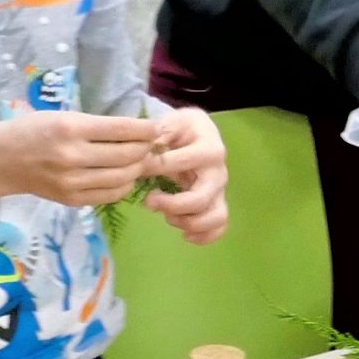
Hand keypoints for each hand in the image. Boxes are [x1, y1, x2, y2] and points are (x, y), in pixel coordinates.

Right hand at [0, 111, 158, 208]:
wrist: (1, 160)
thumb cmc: (33, 130)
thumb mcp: (63, 116)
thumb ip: (97, 126)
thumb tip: (138, 131)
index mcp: (71, 128)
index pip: (121, 129)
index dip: (146, 129)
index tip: (157, 128)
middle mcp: (73, 156)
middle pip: (126, 154)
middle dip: (145, 149)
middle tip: (152, 145)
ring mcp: (72, 181)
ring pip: (122, 177)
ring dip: (137, 168)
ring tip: (141, 160)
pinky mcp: (72, 200)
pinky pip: (110, 195)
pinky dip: (124, 186)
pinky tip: (125, 176)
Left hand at [144, 108, 228, 244]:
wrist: (199, 133)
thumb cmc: (182, 128)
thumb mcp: (172, 122)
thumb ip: (160, 132)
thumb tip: (146, 147)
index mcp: (209, 148)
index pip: (183, 162)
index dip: (156, 167)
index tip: (137, 168)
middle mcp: (219, 172)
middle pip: (201, 198)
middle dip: (172, 204)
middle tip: (148, 201)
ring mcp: (220, 191)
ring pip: (215, 216)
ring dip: (188, 223)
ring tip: (167, 217)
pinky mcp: (218, 204)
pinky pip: (220, 227)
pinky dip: (204, 236)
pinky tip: (184, 235)